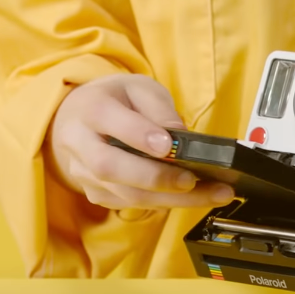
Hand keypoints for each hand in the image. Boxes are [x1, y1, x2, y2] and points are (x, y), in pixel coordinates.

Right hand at [47, 74, 234, 209]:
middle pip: (111, 167)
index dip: (139, 136)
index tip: (169, 146)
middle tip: (193, 181)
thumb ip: (159, 108)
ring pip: (126, 194)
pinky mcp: (97, 194)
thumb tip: (180, 135)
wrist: (80, 119)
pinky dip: (166, 202)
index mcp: (90, 109)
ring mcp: (84, 174)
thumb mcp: (140, 89)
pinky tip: (197, 198)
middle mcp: (80, 144)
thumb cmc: (118, 101)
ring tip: (214, 194)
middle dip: (156, 178)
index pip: (110, 122)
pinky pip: (132, 204)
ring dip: (173, 199)